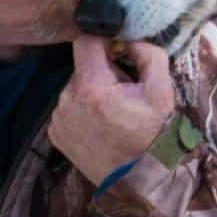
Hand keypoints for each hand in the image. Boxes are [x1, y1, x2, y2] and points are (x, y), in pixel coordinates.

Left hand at [49, 36, 175, 184]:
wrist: (137, 179)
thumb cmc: (151, 135)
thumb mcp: (162, 91)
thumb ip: (149, 55)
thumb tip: (131, 38)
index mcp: (92, 86)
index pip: (85, 42)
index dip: (102, 41)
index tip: (116, 51)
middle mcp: (68, 99)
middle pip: (82, 67)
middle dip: (102, 72)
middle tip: (122, 93)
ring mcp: (58, 117)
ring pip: (75, 88)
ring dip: (91, 92)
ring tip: (111, 114)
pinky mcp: (55, 132)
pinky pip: (68, 108)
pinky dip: (82, 111)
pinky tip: (99, 126)